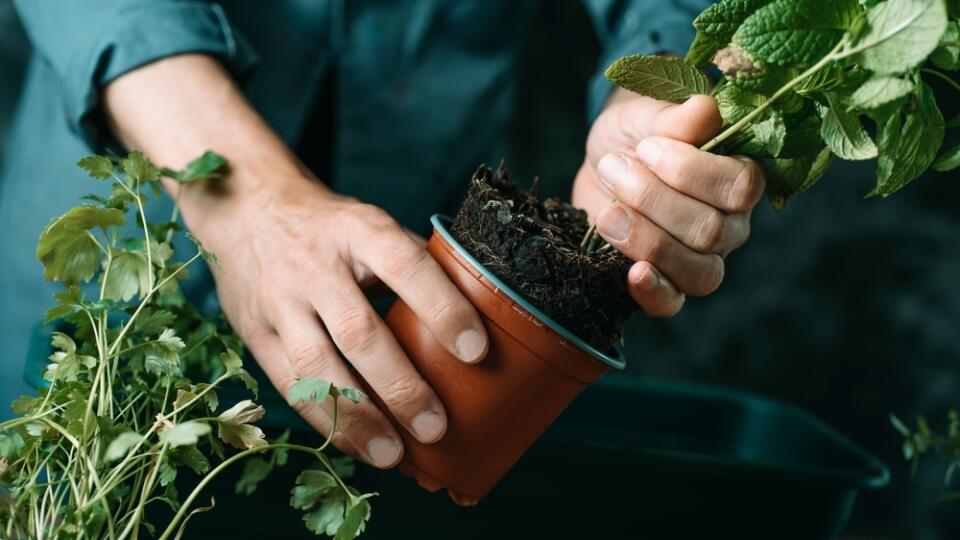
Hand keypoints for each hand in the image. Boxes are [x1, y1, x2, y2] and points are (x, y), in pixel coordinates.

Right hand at [103, 54, 488, 469]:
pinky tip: (355, 444)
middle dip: (400, 387)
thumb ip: (413, 265)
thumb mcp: (371, 224)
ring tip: (393, 454)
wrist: (247, 207)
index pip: (406, 265)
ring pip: (318, 368)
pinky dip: (324, 420)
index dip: (443, 308)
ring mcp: (279, 301)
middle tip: (437, 427)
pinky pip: (289, 384)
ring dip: (358, 417)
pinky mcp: (254, 331)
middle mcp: (315, 265)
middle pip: (359, 332)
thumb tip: (473, 317)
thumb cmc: (331, 227)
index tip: (476, 351)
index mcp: (358, 230)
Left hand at [573, 92, 765, 316]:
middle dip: (653, 199)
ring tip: (609, 212)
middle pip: (711, 231)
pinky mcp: (667, 284)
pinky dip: (653, 292)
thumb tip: (705, 110)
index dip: (688, 170)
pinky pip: (673, 304)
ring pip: (699, 272)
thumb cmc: (636, 134)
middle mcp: (732, 225)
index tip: (646, 146)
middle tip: (615, 168)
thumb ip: (673, 118)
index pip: (739, 187)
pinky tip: (631, 273)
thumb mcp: (645, 116)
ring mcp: (703, 260)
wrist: (605, 162)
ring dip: (647, 241)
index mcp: (741, 178)